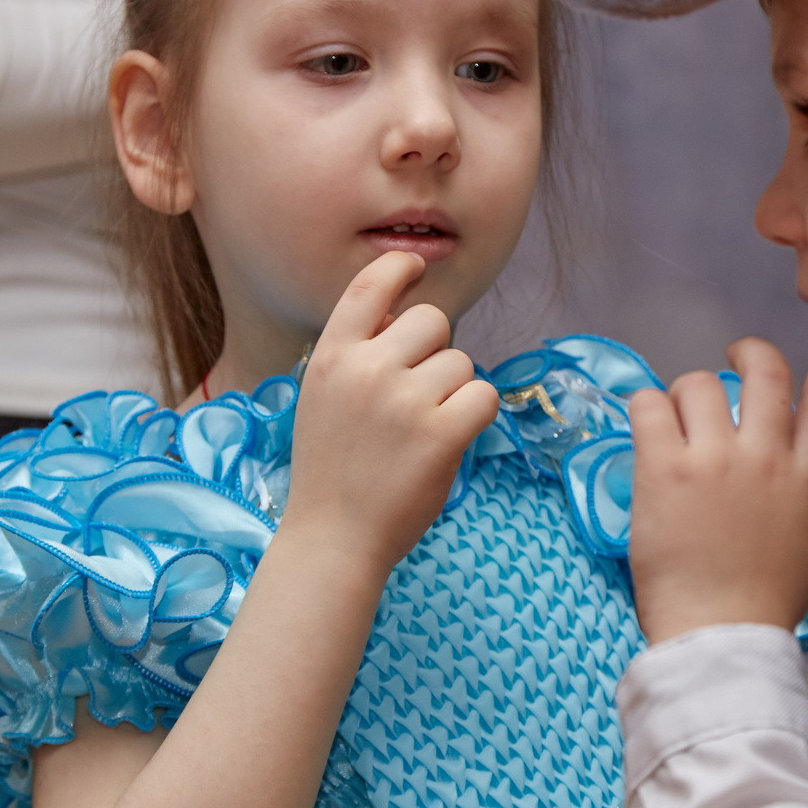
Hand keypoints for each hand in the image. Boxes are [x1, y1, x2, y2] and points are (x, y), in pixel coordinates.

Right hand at [280, 252, 498, 576]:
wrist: (333, 538)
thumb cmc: (332, 469)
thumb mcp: (323, 397)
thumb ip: (357, 353)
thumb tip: (401, 313)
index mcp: (331, 356)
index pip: (371, 285)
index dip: (400, 268)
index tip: (415, 268)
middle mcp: (366, 369)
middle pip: (434, 320)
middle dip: (436, 350)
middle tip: (417, 395)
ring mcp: (404, 401)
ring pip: (462, 362)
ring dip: (454, 392)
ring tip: (420, 431)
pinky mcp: (441, 434)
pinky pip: (484, 395)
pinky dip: (476, 415)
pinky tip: (450, 438)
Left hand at [626, 324, 807, 644]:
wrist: (723, 636)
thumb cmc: (763, 604)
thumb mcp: (806, 541)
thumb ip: (799, 496)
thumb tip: (784, 476)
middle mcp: (768, 456)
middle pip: (765, 371)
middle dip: (747, 353)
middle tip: (729, 361)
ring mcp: (717, 458)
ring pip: (698, 383)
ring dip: (683, 397)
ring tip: (672, 426)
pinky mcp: (666, 467)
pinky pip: (648, 405)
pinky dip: (644, 408)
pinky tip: (644, 431)